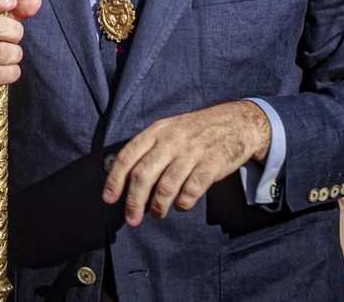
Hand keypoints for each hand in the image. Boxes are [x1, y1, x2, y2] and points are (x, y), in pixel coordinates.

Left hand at [103, 101, 272, 225]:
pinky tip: (181, 205)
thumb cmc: (194, 131)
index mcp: (156, 132)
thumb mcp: (168, 130)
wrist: (235, 123)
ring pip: (166, 187)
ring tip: (157, 214)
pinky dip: (182, 204)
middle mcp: (170, 141)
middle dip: (134, 202)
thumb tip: (126, 180)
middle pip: (143, 176)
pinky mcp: (211, 165)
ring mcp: (191, 153)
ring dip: (158, 207)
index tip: (109, 199)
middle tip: (132, 219)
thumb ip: (148, 150)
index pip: (127, 156)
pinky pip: (191, 192)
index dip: (115, 180)